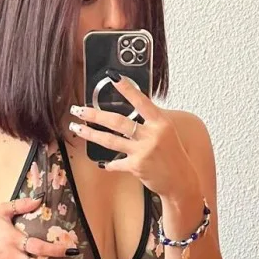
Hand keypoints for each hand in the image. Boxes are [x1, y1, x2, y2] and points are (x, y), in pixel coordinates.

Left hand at [68, 75, 192, 199]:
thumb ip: (151, 121)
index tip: (113, 77)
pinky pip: (116, 163)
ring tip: (77, 128)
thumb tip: (135, 109)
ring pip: (110, 140)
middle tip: (79, 109)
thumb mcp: (167, 132)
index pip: (141, 102)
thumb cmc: (174, 156)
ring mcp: (143, 151)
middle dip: (95, 114)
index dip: (127, 89)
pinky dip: (109, 164)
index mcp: (160, 123)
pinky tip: (102, 163)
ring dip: (90, 134)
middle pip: (118, 121)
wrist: (181, 181)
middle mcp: (151, 135)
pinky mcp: (136, 167)